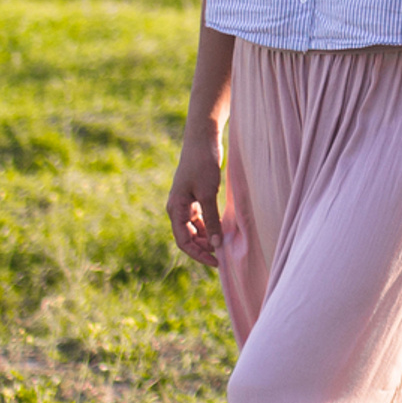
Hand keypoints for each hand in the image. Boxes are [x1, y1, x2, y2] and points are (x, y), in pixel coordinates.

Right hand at [167, 126, 226, 269]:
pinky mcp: (195, 197)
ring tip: (225, 244)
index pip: (184, 241)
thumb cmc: (202, 164)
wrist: (202, 139)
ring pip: (195, 229)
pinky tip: (223, 230)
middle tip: (224, 255)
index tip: (217, 262)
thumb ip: (212, 220)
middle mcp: (178, 209)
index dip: (199, 255)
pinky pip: (201, 219)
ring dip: (208, 238)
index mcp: (175, 209)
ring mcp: (186, 203)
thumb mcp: (208, 194)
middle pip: (189, 238)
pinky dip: (211, 226)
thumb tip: (217, 245)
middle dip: (204, 248)